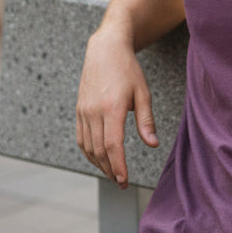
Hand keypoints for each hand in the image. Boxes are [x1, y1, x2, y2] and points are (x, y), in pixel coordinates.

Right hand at [75, 28, 157, 188]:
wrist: (104, 50)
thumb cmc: (127, 70)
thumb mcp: (143, 92)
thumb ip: (146, 120)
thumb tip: (153, 144)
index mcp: (112, 108)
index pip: (113, 145)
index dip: (118, 165)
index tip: (124, 180)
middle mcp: (94, 112)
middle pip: (99, 150)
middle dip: (110, 170)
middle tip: (121, 182)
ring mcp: (83, 112)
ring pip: (88, 147)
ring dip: (99, 164)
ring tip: (113, 174)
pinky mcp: (79, 111)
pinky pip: (81, 138)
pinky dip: (89, 153)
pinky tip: (99, 159)